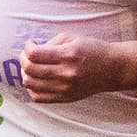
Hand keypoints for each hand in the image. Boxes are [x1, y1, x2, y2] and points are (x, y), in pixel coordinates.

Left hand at [17, 35, 133, 102]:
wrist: (113, 69)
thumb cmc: (94, 50)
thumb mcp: (74, 38)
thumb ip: (52, 43)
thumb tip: (32, 51)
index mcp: (68, 55)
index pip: (34, 54)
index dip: (27, 47)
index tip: (31, 44)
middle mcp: (65, 74)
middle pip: (30, 69)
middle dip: (23, 59)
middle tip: (28, 55)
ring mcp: (65, 89)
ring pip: (30, 84)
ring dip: (25, 73)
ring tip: (31, 67)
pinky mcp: (65, 98)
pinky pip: (38, 97)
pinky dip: (32, 88)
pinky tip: (37, 80)